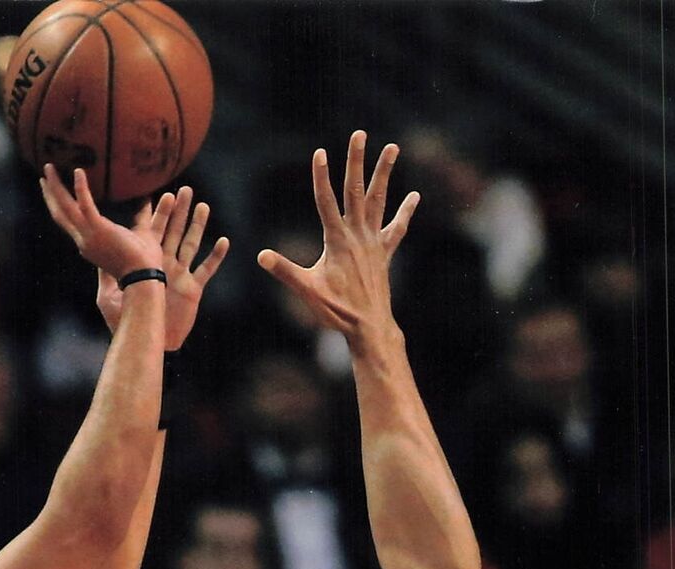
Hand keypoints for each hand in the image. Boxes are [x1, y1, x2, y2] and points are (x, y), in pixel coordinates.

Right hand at [39, 164, 168, 281]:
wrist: (144, 276)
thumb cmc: (145, 262)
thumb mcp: (140, 234)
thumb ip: (141, 217)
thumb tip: (147, 198)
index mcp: (90, 244)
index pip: (69, 223)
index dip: (60, 207)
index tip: (55, 192)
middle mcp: (83, 240)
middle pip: (59, 214)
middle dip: (50, 195)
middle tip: (43, 176)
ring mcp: (88, 235)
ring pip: (64, 208)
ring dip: (55, 187)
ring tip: (49, 167)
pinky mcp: (98, 229)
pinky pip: (85, 205)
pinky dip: (81, 188)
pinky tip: (78, 171)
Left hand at [96, 185, 229, 349]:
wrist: (146, 341)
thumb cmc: (125, 323)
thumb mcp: (109, 295)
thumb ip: (105, 273)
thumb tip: (93, 253)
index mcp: (146, 264)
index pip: (150, 232)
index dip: (154, 213)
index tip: (156, 193)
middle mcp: (164, 266)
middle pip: (174, 231)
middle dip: (180, 211)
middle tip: (185, 189)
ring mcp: (180, 276)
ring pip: (192, 244)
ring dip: (198, 225)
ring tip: (203, 205)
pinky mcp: (193, 290)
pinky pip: (207, 270)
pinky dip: (216, 257)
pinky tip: (224, 241)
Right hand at [257, 130, 418, 351]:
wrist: (369, 327)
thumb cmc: (337, 311)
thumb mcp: (307, 291)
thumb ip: (286, 271)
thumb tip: (261, 257)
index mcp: (337, 241)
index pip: (326, 202)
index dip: (321, 177)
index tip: (319, 152)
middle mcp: (358, 235)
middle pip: (356, 190)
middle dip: (356, 161)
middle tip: (359, 134)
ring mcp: (374, 242)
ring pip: (379, 200)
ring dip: (384, 173)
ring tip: (392, 147)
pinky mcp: (384, 253)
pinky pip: (396, 228)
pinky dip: (405, 212)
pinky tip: (414, 196)